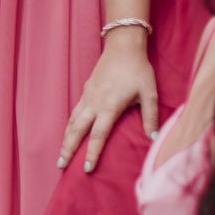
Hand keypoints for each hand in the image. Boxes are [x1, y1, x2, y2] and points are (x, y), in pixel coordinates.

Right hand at [58, 32, 157, 171]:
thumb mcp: (149, 93)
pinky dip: (69, 125)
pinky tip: (69, 132)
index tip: (86, 168)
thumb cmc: (138, 70)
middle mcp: (94, 102)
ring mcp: (88, 95)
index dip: (92, 152)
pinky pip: (75, 111)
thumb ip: (150, 117)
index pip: (98, 135)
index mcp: (109, 106)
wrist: (122, 46)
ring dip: (65, 138)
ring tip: (61, 153)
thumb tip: (154, 139)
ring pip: (72, 120)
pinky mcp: (87, 89)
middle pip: (77, 130)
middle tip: (60, 165)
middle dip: (68, 148)